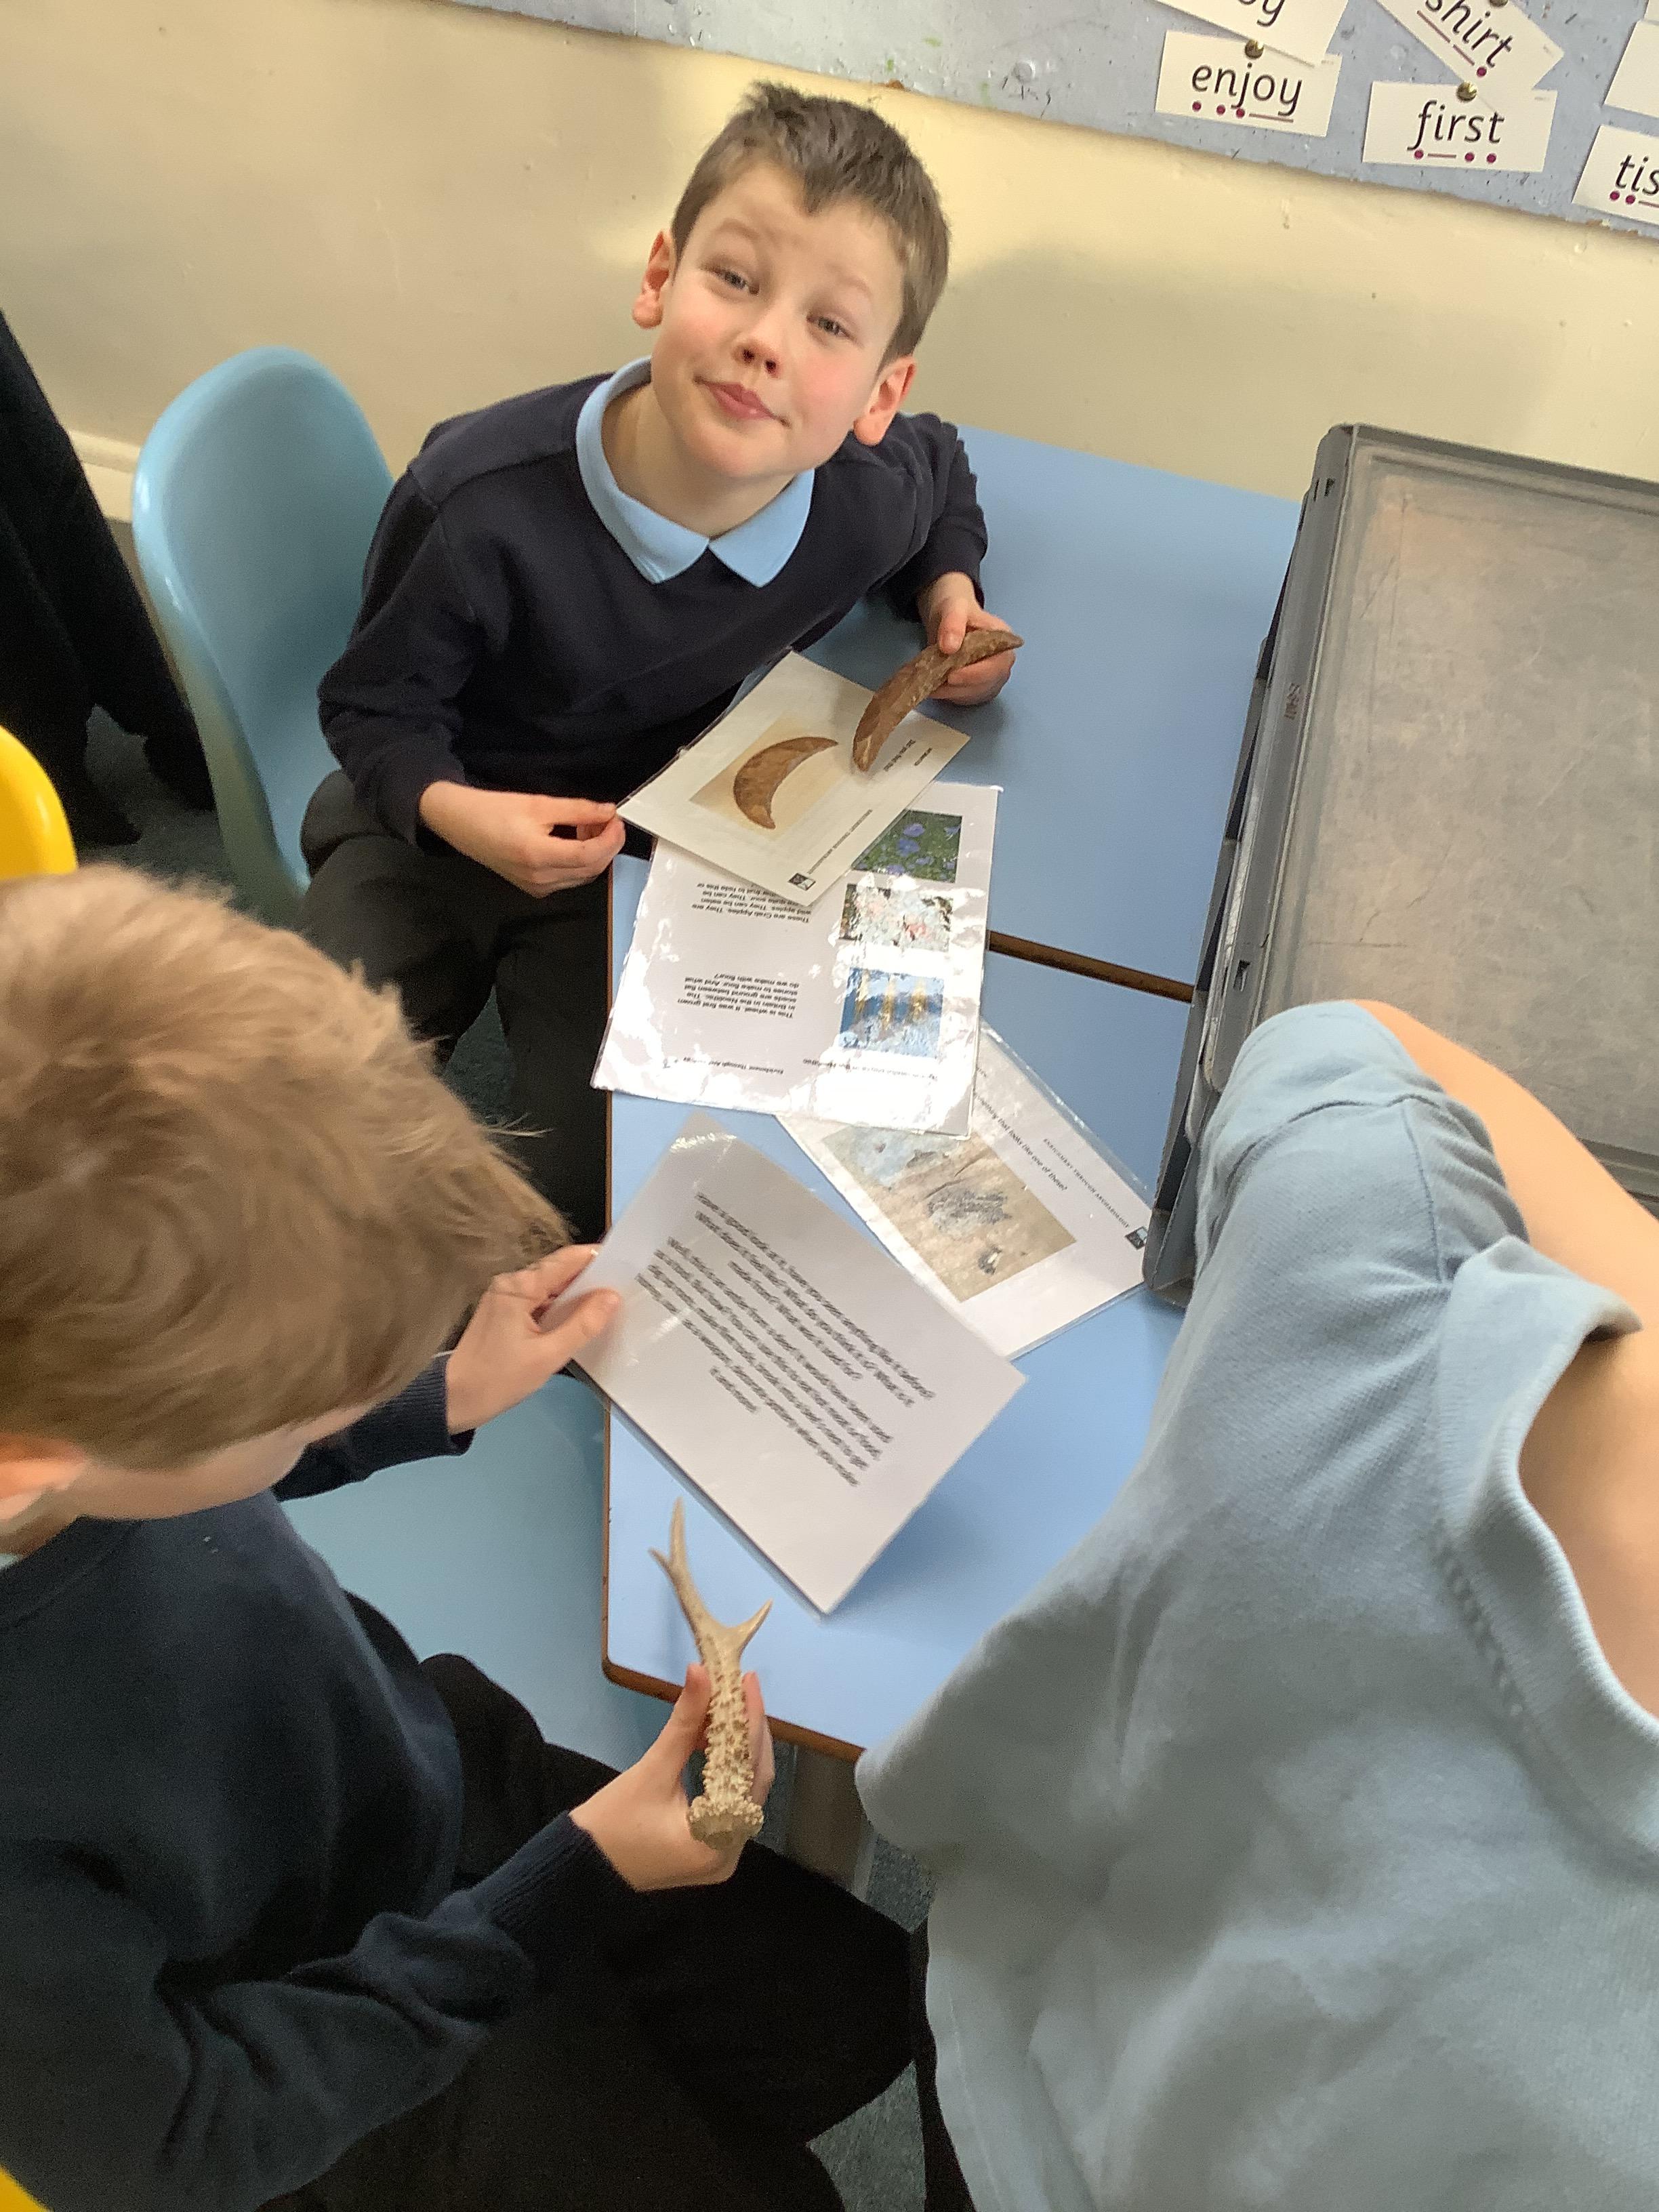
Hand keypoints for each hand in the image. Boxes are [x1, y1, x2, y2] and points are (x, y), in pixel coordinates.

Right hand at [418, 782, 626, 896]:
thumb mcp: (538, 803)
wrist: (461, 824)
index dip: (610, 838)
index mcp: (538, 856)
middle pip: (590, 869)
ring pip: (582, 876)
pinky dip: (579, 862)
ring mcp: (536, 888)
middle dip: (607, 845)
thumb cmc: (495, 809)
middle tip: (607, 820)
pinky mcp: (533, 889)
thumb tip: (609, 812)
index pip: (590, 855)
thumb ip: (577, 809)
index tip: (617, 819)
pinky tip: (573, 841)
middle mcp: (539, 879)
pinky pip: (568, 879)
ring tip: (589, 826)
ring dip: (594, 853)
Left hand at [445, 1249, 619, 1431]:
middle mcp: (511, 1283)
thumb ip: (583, 1325)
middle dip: (591, 1278)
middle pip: (559, 1270)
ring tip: (611, 1303)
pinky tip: (581, 1319)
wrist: (454, 1398)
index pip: (566, 1260)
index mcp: (519, 1288)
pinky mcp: (504, 1311)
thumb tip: (612, 1296)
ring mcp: (505, 1296)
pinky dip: (561, 1307)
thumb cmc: (499, 1379)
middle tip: (627, 1286)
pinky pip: (540, 1300)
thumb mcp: (548, 1356)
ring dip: (577, 1294)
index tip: (629, 1265)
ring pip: (551, 1287)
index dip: (598, 1259)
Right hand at [571, 1665, 775, 1889]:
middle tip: (743, 1687)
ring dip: (739, 1749)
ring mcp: (724, 1856)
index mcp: (717, 1840)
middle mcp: (731, 1853)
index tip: (748, 1681)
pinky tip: (716, 1740)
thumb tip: (701, 1672)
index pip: (750, 1770)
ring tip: (728, 1707)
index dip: (751, 1721)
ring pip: (746, 1790)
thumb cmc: (611, 1823)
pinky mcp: (712, 1850)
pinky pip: (732, 1802)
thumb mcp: (652, 1769)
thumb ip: (684, 1722)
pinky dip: (728, 1770)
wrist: (582, 1867)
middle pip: (755, 1781)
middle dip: (749, 1732)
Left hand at [918, 573, 1018, 705]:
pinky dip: (949, 696)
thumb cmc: (956, 609)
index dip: (976, 674)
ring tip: (930, 685)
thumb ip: (953, 622)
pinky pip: (966, 697)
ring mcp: (990, 677)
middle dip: (960, 687)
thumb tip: (950, 647)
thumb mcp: (953, 606)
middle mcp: (1002, 663)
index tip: (952, 676)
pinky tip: (934, 688)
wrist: (949, 616)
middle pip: (987, 684)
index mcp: (1005, 641)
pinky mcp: (977, 687)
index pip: (997, 666)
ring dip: (951, 693)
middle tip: (934, 683)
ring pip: (975, 694)